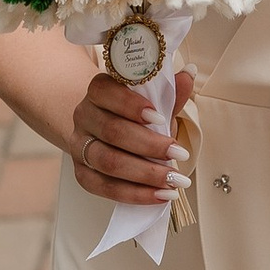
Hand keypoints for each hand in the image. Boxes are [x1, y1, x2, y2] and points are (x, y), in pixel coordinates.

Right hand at [67, 64, 189, 205]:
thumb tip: (189, 73)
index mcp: (99, 91)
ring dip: (145, 174)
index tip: (160, 117)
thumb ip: (169, 93)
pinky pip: (104, 187)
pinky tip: (160, 196)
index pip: (105, 92)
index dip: (131, 105)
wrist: (106, 134)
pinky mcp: (82, 173)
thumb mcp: (153, 102)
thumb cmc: (135, 116)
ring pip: (108, 161)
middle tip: (180, 155)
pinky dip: (135, 194)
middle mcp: (84, 116)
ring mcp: (80, 146)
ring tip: (174, 181)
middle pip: (112, 131)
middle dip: (149, 146)